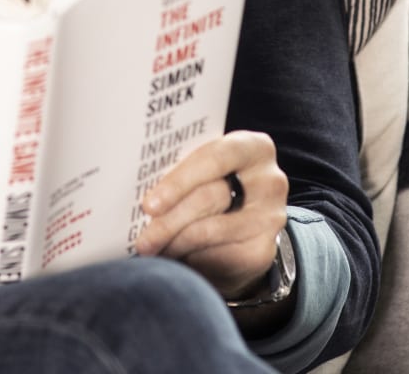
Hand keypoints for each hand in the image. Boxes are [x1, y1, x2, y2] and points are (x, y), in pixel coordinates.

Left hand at [133, 130, 287, 298]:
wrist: (242, 224)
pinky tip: (175, 260)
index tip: (149, 205)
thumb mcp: (201, 170)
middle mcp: (269, 180)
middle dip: (169, 220)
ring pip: (212, 231)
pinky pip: (220, 258)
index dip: (179, 181)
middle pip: (211, 197)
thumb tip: (138, 187)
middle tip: (142, 240)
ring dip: (175, 243)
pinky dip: (192, 260)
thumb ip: (181, 170)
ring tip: (150, 250)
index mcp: (253, 147)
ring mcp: (270, 218)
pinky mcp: (263, 251)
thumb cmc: (211, 186)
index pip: (215, 157)